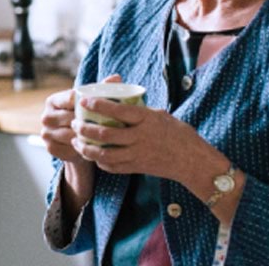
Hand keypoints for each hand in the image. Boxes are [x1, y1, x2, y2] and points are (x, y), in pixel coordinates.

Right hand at [40, 74, 121, 163]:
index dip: (87, 103)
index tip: (103, 107)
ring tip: (101, 137)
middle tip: (108, 124)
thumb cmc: (83, 115)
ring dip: (84, 137)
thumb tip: (117, 77)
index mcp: (52, 100)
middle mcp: (46, 116)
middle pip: (69, 118)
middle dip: (87, 122)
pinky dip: (80, 149)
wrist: (74, 139)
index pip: (70, 99)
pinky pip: (68, 150)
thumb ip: (102, 88)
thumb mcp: (90, 101)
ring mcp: (46, 133)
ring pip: (69, 135)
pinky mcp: (50, 148)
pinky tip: (92, 147)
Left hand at [71, 96, 203, 181]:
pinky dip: (99, 161)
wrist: (192, 160)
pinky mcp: (136, 168)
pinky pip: (113, 167)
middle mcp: (140, 138)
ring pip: (105, 154)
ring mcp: (137, 155)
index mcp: (146, 120)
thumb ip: (139, 111)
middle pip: (106, 134)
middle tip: (75, 123)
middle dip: (85, 129)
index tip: (84, 101)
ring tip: (77, 141)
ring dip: (87, 148)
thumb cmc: (177, 133)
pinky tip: (92, 155)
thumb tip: (118, 103)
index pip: (118, 111)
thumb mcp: (159, 115)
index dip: (99, 105)